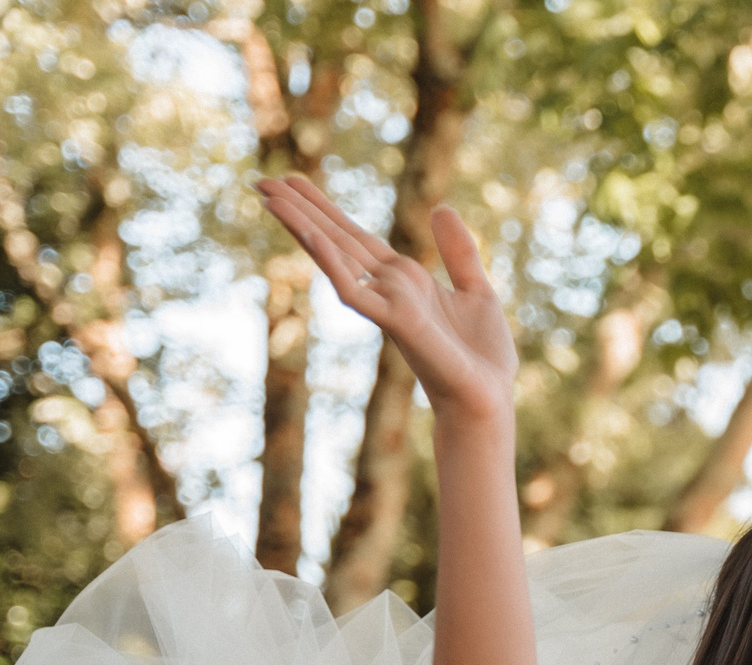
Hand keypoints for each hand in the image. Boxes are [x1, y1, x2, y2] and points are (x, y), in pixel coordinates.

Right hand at [259, 176, 516, 421]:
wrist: (490, 398)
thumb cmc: (483, 357)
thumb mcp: (476, 290)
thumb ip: (458, 252)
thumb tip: (441, 207)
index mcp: (405, 279)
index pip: (355, 237)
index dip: (324, 207)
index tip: (294, 179)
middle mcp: (389, 288)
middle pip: (337, 240)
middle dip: (300, 210)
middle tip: (261, 180)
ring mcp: (389, 304)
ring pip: (336, 258)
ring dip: (303, 225)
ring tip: (270, 196)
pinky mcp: (396, 322)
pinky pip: (355, 292)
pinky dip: (334, 265)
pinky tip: (313, 236)